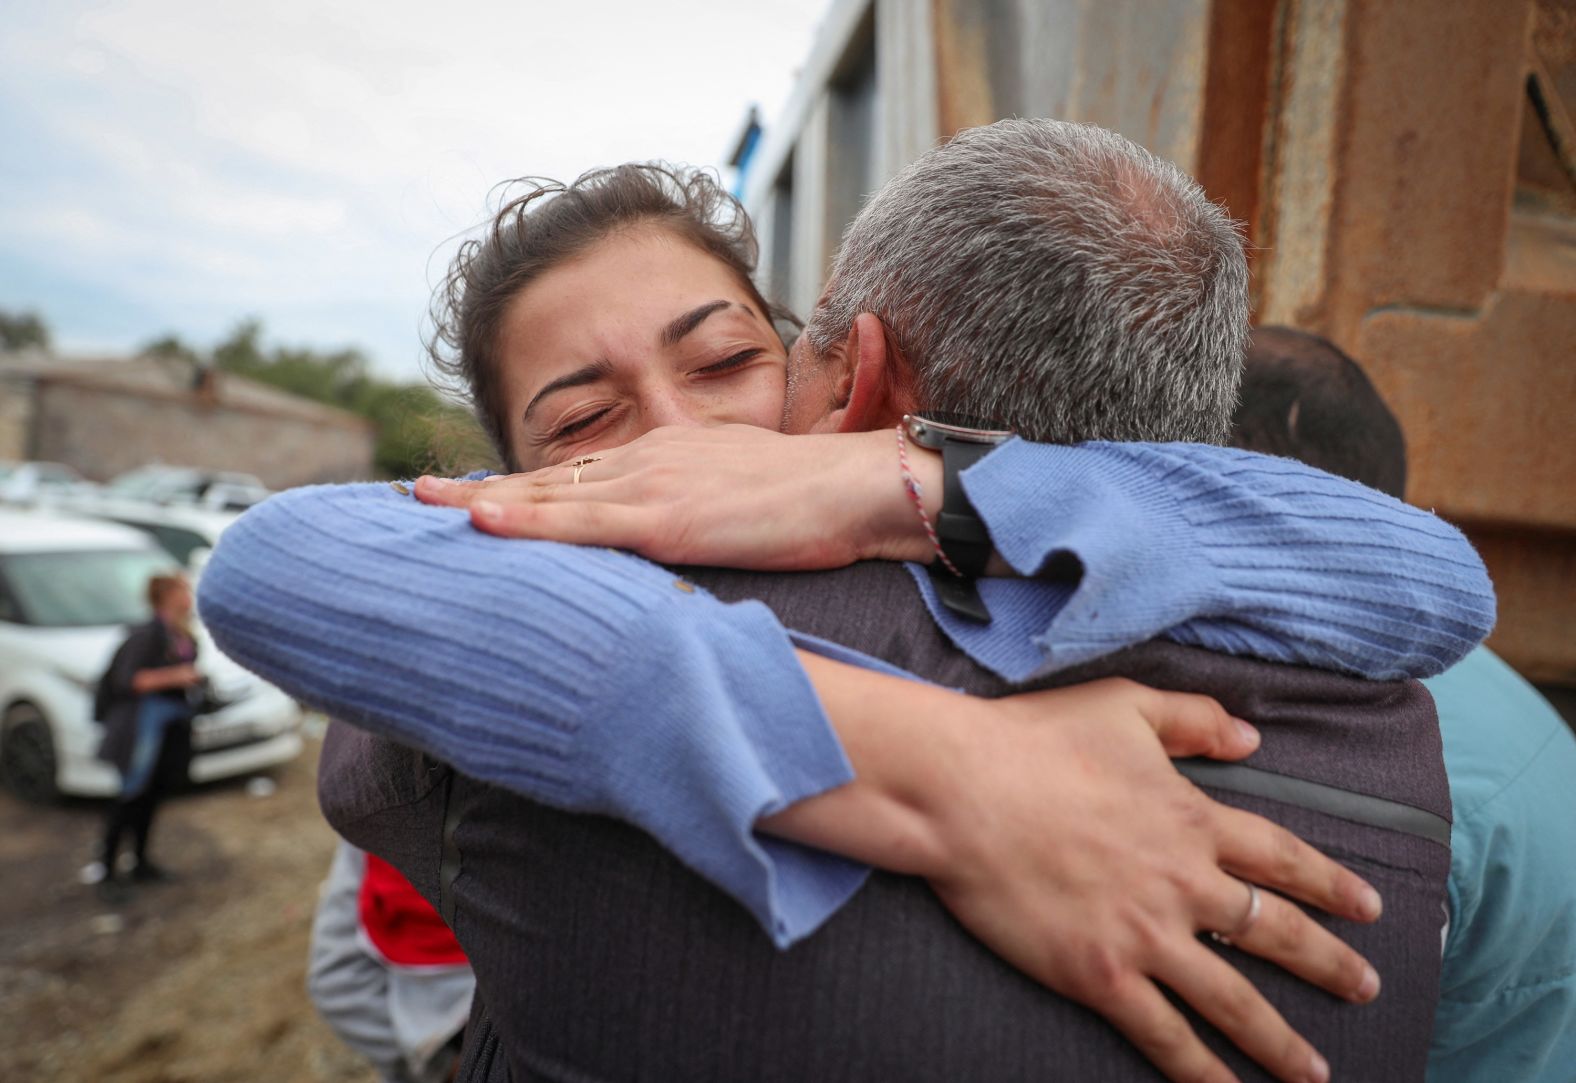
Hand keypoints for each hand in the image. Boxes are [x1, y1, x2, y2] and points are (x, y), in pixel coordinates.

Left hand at [413, 425, 942, 568]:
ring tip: (421, 504)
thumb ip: (703, 508)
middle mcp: (647, 459)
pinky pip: (579, 520)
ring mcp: (652, 484)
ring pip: (548, 495)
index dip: (523, 488)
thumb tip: (683, 535)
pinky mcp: (665, 517)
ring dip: (480, 500)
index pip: (580, 474)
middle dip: (481, 489)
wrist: (858, 485)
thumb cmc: (816, 498)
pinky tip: (478, 520)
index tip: (476, 496)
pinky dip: (524, 520)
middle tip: (418, 495)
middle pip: (548, 479)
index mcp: (667, 455)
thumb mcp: (745, 493)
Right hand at [774, 665, 1376, 1082]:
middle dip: (1328, 966)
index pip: (1281, 860)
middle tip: (1364, 989)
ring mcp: (1146, 934)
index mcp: (1192, 819)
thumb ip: (1194, 719)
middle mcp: (1183, 882)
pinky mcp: (1100, 974)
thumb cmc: (1034, 740)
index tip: (1369, 908)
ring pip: (1234, 999)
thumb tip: (1252, 738)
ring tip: (1313, 1071)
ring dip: (1279, 1040)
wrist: (963, 790)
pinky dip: (1200, 1070)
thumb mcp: (1124, 705)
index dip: (1329, 884)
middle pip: (1275, 935)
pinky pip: (1165, 1033)